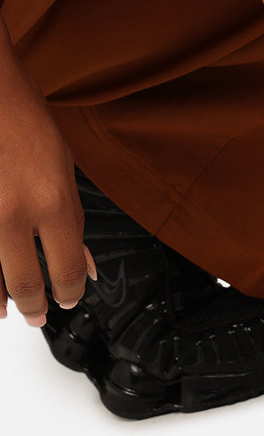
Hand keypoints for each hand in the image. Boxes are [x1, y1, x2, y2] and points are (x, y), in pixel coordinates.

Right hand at [0, 37, 96, 326]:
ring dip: (2, 299)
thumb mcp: (64, 168)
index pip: (65, 270)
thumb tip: (83, 263)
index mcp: (53, 201)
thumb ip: (73, 220)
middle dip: (36, 306)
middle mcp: (13, 214)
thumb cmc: (24, 121)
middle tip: (39, 314)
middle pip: (25, 284)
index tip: (70, 297)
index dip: (68, 292)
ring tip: (10, 311)